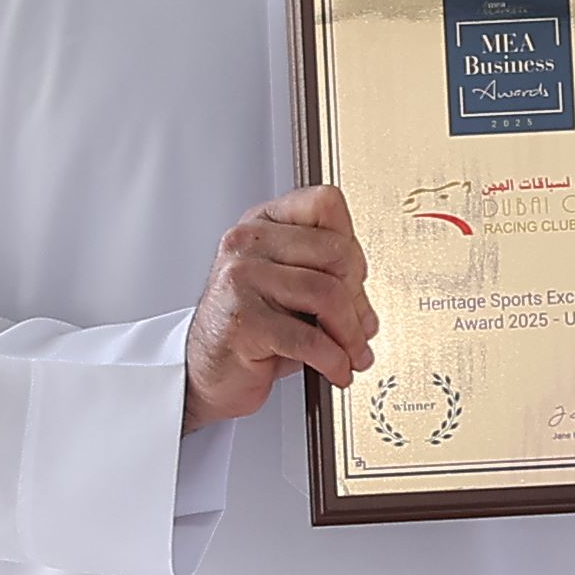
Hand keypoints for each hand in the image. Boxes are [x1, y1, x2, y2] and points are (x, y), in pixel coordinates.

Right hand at [183, 184, 371, 429]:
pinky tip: (336, 369)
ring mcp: (240, 278)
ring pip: (328, 295)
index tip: (354, 279)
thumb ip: (327, 277)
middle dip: (358, 298)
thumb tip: (366, 308)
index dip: (351, 244)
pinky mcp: (243, 319)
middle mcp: (247, 242)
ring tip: (353, 354)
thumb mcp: (289, 290)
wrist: (208, 371)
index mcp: (263, 223)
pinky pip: (310, 338)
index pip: (325, 203)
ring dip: (351, 335)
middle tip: (360, 328)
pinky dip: (334, 360)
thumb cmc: (251, 330)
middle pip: (336, 253)